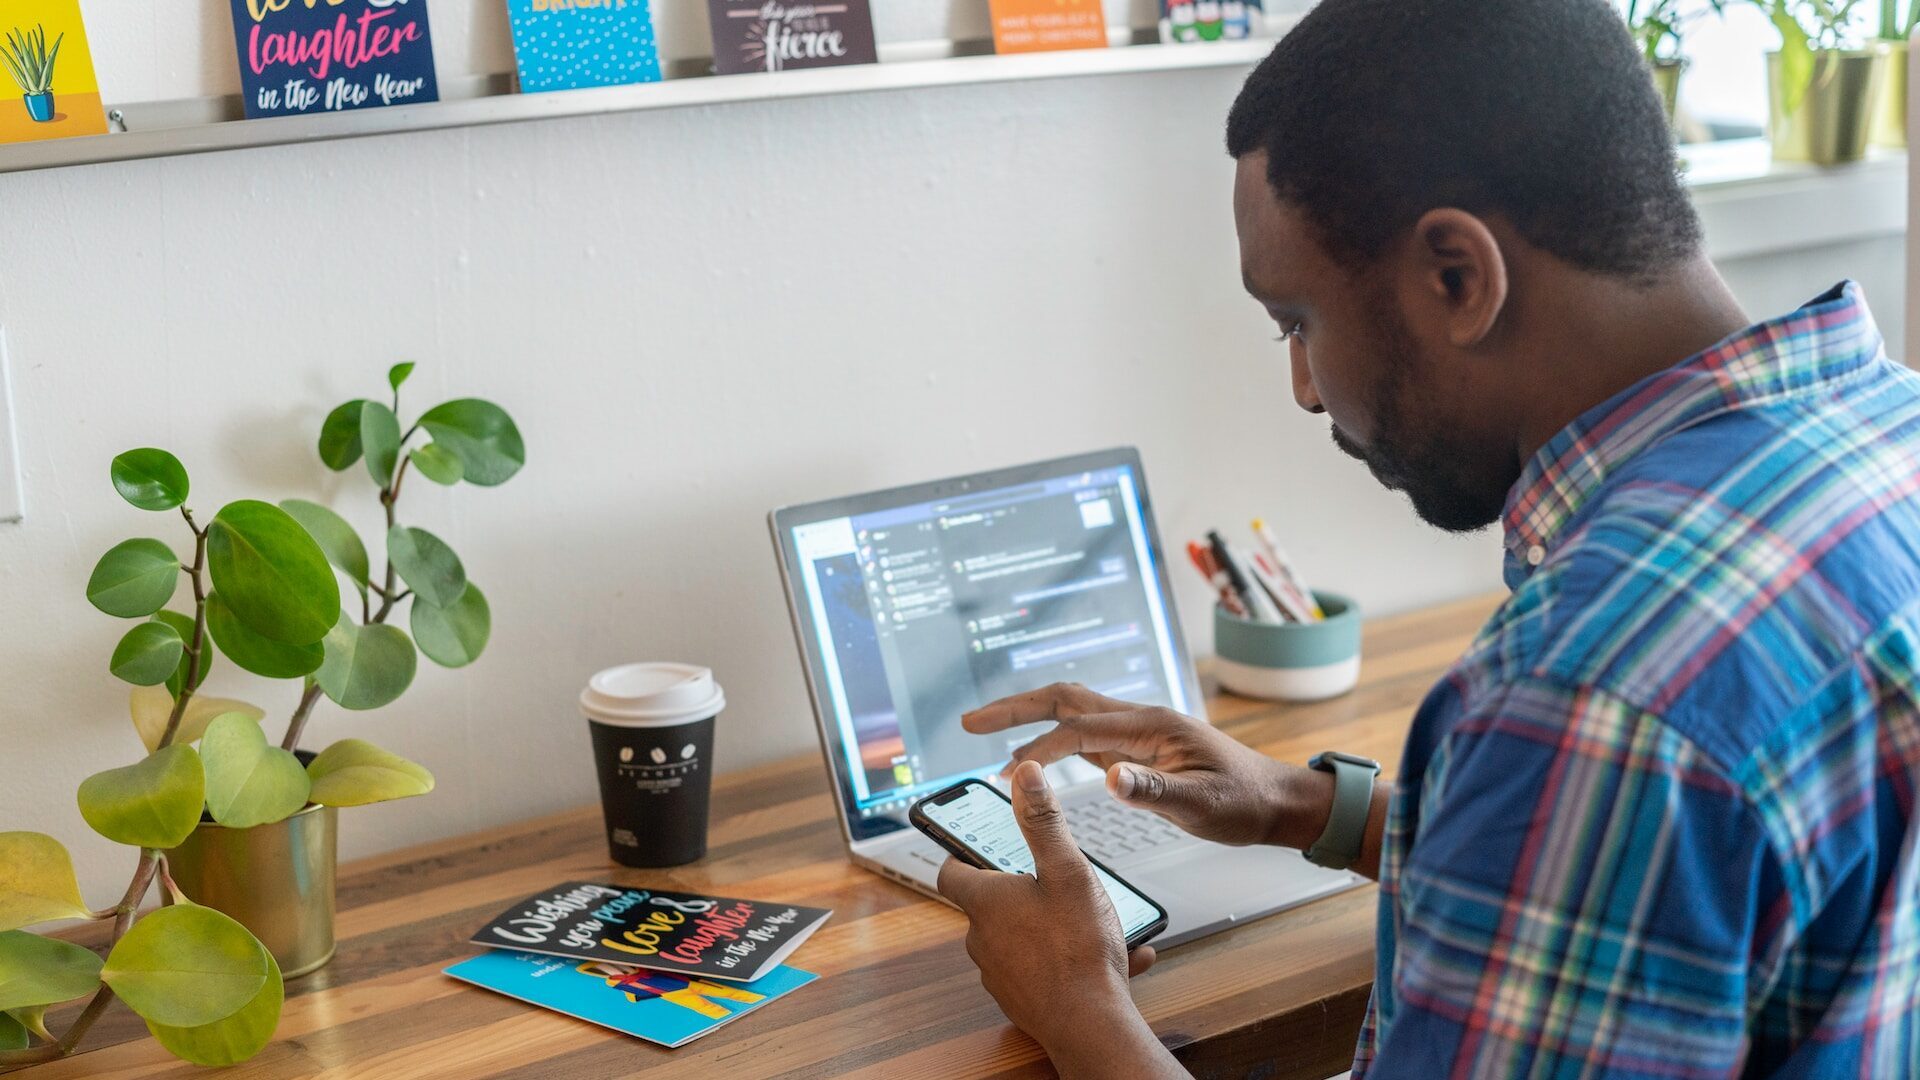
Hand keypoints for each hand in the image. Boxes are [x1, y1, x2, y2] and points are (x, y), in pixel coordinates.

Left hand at [937, 761, 1176, 1075]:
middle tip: (1055, 880)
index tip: (976, 844)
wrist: (1090, 1025)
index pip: (951, 871)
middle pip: (989, 905)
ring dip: (1051, 926)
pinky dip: (1069, 959)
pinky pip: (1043, 969)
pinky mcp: (1022, 1001)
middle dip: (1021, 891)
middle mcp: (983, 939)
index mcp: (986, 902)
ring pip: (1020, 938)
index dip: (961, 854)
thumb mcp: (1067, 871)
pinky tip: (1114, 957)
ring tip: (1096, 923)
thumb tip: (1025, 775)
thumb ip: (1044, 822)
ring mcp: (1000, 974)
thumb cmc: (1077, 948)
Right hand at [963, 682, 1317, 848]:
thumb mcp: (1203, 805)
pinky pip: (1085, 734)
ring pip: (1072, 712)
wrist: (1274, 801)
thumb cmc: (1244, 802)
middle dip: (1016, 707)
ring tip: (987, 732)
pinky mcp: (1138, 751)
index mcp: (1151, 726)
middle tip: (969, 722)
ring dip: (1029, 718)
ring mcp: (1137, 733)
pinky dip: (1051, 738)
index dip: (1036, 743)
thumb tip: (1110, 780)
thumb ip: (1156, 792)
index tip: (1001, 763)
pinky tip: (1034, 755)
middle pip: (1065, 699)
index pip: (1079, 728)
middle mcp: (1139, 721)